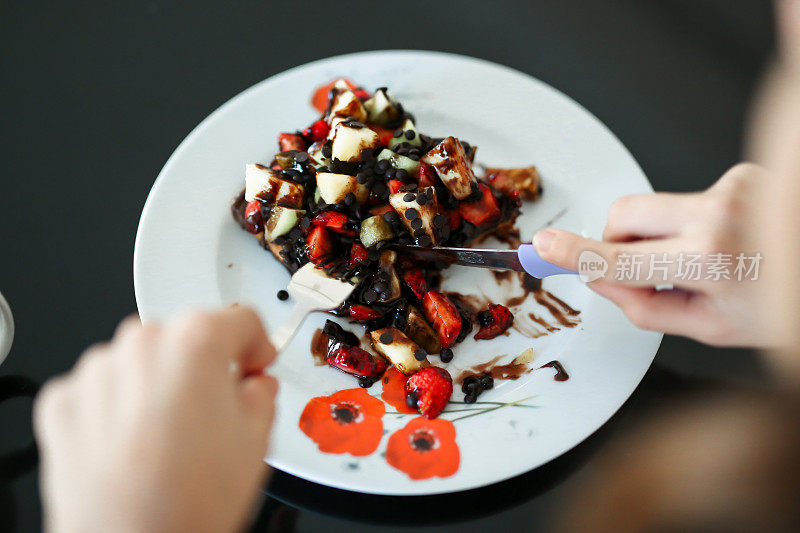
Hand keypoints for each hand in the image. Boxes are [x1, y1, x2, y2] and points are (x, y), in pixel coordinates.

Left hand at [34, 307, 277, 532]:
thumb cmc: (189, 501)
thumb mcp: (257, 440)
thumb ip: (261, 394)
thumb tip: (254, 387)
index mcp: (197, 342)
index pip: (241, 319)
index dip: (257, 345)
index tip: (254, 362)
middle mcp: (142, 344)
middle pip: (186, 336)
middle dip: (204, 365)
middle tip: (215, 407)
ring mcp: (97, 371)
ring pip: (141, 360)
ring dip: (158, 383)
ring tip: (171, 434)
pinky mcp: (65, 401)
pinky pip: (101, 388)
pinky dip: (117, 407)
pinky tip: (135, 443)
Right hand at [532, 163, 768, 346]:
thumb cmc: (786, 307)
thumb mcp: (712, 328)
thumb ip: (646, 306)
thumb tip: (602, 281)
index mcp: (712, 262)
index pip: (619, 260)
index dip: (574, 255)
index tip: (544, 246)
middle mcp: (720, 216)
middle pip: (623, 214)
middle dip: (616, 239)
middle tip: (641, 266)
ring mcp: (734, 190)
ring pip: (654, 206)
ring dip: (662, 233)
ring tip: (707, 259)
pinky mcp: (742, 176)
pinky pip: (691, 198)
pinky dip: (697, 221)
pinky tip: (731, 240)